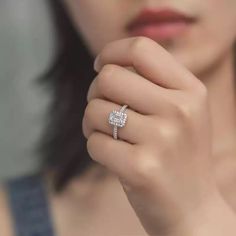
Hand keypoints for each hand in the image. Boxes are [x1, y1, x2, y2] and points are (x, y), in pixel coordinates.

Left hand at [82, 36, 233, 235]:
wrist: (192, 209)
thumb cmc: (179, 156)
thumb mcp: (181, 112)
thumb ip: (152, 84)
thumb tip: (108, 63)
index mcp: (190, 91)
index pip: (140, 49)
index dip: (110, 52)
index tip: (99, 65)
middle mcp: (179, 110)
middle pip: (109, 77)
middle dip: (95, 91)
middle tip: (102, 108)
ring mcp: (161, 140)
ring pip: (95, 110)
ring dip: (91, 122)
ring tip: (108, 135)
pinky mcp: (140, 168)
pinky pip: (93, 142)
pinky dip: (95, 147)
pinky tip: (112, 156)